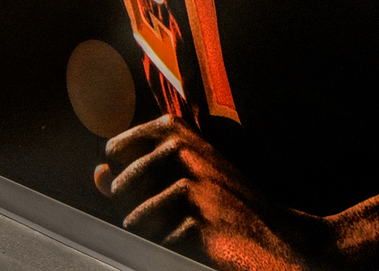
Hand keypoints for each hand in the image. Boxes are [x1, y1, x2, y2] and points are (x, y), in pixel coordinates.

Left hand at [95, 116, 331, 270]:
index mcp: (172, 128)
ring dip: (159, 234)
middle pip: (119, 189)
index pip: (113, 152)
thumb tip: (97, 175)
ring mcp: (189, 181)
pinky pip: (155, 242)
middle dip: (141, 209)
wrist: (281, 239)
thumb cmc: (224, 206)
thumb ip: (135, 173)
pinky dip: (174, 250)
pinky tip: (205, 244)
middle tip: (187, 212)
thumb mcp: (181, 177)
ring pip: (133, 220)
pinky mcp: (197, 219)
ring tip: (195, 227)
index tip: (163, 185)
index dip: (129, 179)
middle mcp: (179, 146)